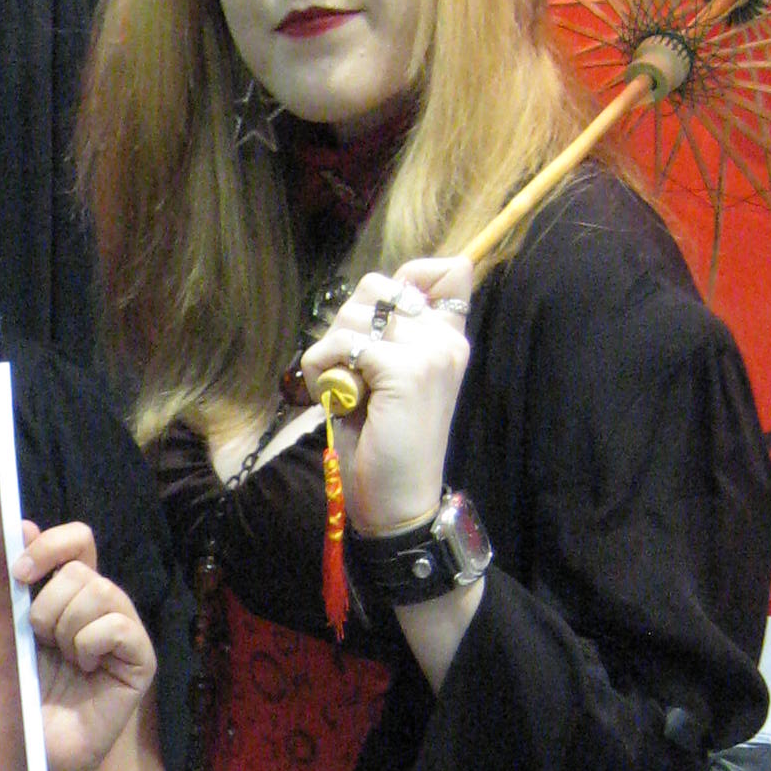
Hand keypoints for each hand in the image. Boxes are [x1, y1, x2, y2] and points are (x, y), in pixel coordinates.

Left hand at [16, 523, 156, 770]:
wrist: (33, 749)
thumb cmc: (19, 692)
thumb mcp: (10, 630)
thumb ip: (19, 583)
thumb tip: (22, 524)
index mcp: (70, 593)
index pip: (78, 540)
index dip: (51, 545)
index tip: (18, 573)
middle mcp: (101, 607)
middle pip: (82, 568)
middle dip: (47, 604)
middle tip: (40, 641)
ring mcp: (124, 632)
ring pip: (100, 592)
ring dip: (66, 626)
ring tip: (63, 659)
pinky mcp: (141, 660)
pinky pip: (119, 626)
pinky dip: (92, 644)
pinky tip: (85, 669)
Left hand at [298, 268, 469, 535]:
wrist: (400, 501)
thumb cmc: (387, 444)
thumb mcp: (390, 381)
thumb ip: (387, 339)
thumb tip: (362, 303)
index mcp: (449, 338)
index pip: (447, 269)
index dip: (403, 278)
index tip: (378, 323)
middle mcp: (446, 339)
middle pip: (377, 286)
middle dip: (346, 321)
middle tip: (345, 367)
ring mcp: (429, 353)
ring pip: (356, 311)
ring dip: (330, 348)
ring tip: (340, 387)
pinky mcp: (404, 372)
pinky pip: (343, 345)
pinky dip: (321, 369)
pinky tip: (332, 398)